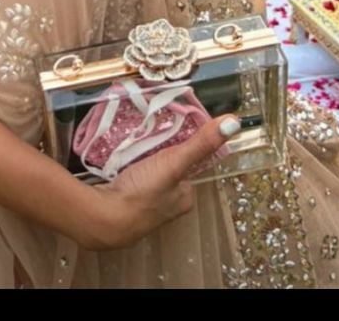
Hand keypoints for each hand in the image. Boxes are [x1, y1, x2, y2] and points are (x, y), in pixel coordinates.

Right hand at [81, 115, 238, 250]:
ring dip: (139, 160)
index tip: (168, 132)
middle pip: (166, 171)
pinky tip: (117, 160)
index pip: (188, 167)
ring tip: (131, 144)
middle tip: (146, 135)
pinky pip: (128, 179)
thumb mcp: (175, 163)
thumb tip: (234, 122)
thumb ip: (201, 143)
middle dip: (156, 154)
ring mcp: (143, 206)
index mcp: (183, 199)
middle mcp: (166, 205)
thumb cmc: (144, 193)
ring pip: (146, 175)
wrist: (105, 217)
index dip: (179, 148)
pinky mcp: (122, 203)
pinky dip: (124, 168)